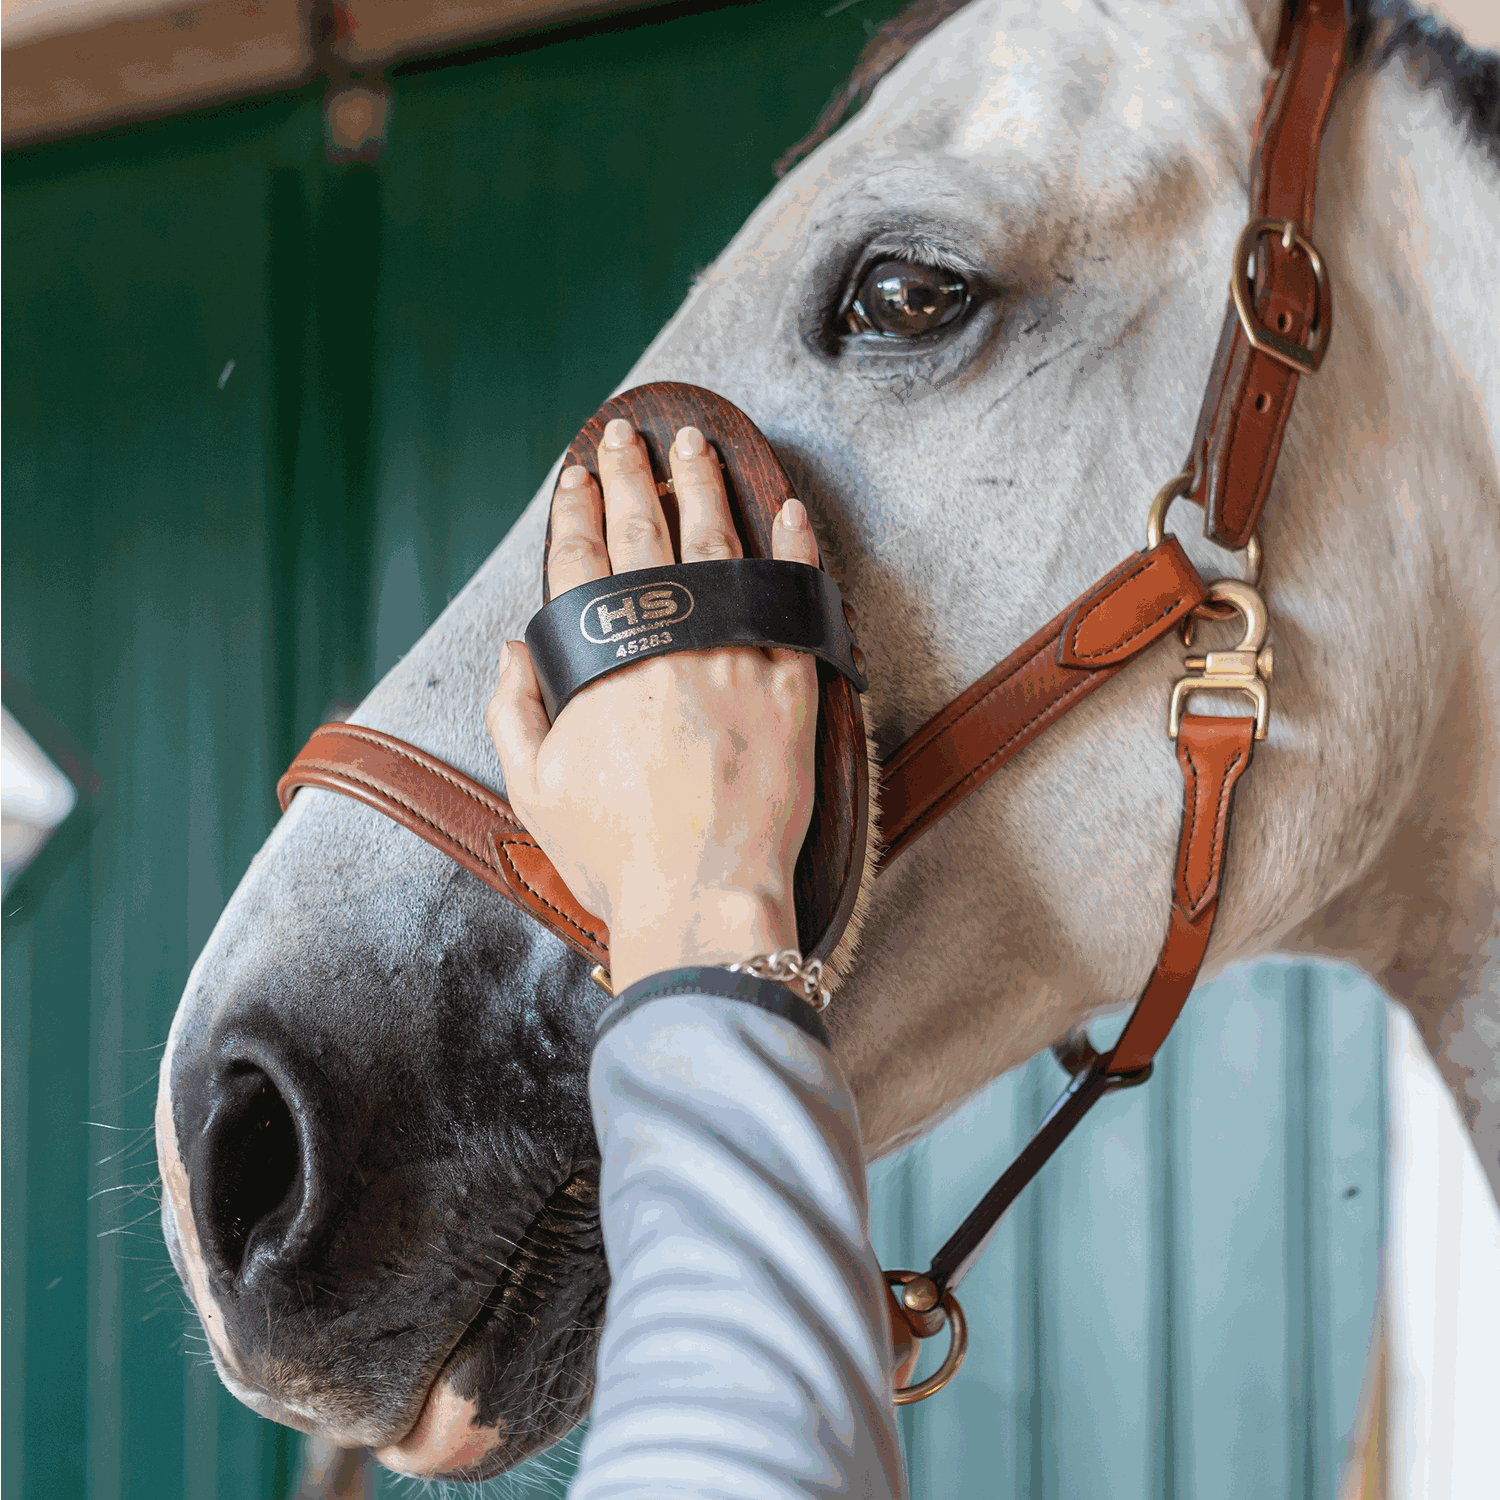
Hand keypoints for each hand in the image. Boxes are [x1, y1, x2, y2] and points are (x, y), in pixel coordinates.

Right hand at [485, 418, 820, 992]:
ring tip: (694, 445)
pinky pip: (796, 600)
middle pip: (647, 535)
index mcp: (603, 662)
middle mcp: (670, 642)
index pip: (582, 561)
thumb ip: (515, 709)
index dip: (575, 511)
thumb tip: (512, 647)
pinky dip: (793, 550)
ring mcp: (736, 657)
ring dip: (703, 489)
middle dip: (632, 475)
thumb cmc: (614, 854)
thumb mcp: (534, 788)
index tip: (575, 474)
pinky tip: (788, 509)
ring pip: (720, 548)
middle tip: (626, 434)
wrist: (703, 900)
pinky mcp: (793, 685)